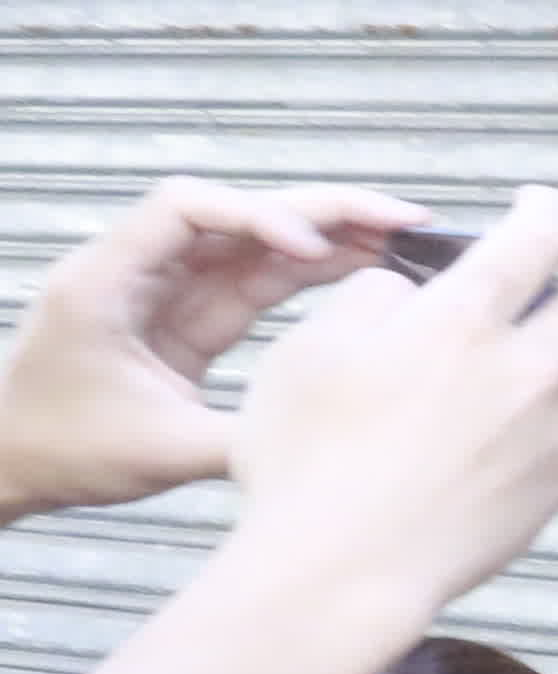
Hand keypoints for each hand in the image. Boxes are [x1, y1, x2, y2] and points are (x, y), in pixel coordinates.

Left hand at [0, 177, 419, 515]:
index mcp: (105, 281)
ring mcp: (165, 290)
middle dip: (319, 209)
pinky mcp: (189, 316)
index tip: (313, 250)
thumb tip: (330, 434)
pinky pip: (256, 278)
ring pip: (255, 241)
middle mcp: (137, 269)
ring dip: (327, 235)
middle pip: (235, 212)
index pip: (185, 209)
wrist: (11, 464)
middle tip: (401, 217)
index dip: (257, 215)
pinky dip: (310, 270)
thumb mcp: (159, 451)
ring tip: (402, 237)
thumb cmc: (59, 449)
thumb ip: (245, 437)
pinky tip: (367, 267)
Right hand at [211, 186, 557, 599]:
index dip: (546, 209)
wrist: (342, 571)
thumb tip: (411, 291)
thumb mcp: (308, 351)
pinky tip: (495, 452)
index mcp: (463, 318)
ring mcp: (556, 429)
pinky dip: (552, 433)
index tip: (539, 207)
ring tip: (516, 385)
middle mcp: (529, 366)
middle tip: (519, 314)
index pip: (541, 234)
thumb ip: (373, 300)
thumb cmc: (309, 461)